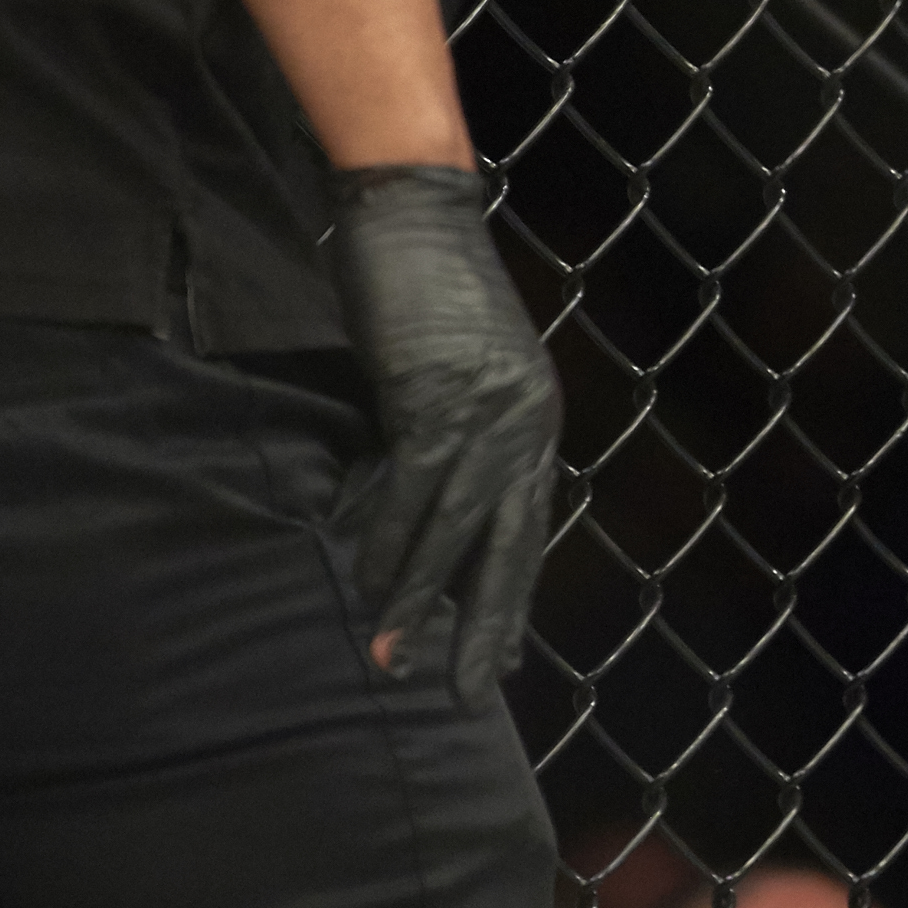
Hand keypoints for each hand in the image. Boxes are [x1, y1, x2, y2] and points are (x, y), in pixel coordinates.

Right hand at [327, 163, 559, 707]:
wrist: (413, 215)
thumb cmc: (426, 293)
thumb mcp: (450, 378)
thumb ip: (446, 439)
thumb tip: (415, 505)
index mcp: (535, 423)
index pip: (526, 530)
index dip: (510, 595)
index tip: (502, 658)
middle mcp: (526, 425)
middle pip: (510, 546)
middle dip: (486, 624)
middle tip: (469, 693)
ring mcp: (487, 412)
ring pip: (459, 529)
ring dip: (423, 601)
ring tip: (396, 660)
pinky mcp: (438, 395)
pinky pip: (415, 487)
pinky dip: (392, 541)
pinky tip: (372, 586)